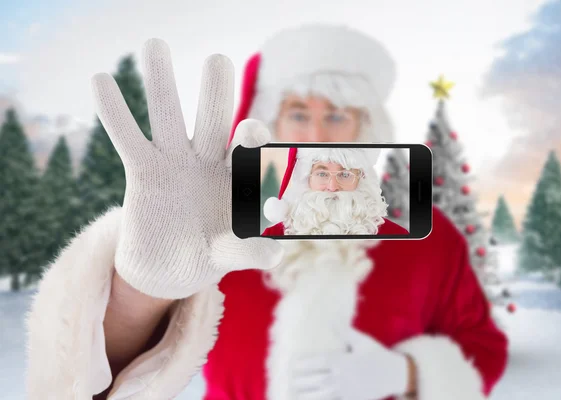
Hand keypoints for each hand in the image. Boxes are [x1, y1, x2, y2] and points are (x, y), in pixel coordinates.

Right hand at [91, 39, 282, 298]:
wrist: (170, 269)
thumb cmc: (208, 255)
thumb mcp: (229, 255)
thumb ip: (249, 252)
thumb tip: (273, 256)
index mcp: (237, 174)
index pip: (249, 146)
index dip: (251, 137)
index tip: (246, 135)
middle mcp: (207, 160)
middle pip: (213, 117)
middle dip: (215, 91)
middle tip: (216, 60)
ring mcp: (174, 162)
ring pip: (167, 116)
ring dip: (160, 82)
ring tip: (153, 44)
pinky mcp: (143, 172)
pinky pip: (127, 138)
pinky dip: (114, 112)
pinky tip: (101, 80)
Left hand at [292, 328, 408, 399]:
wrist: (396, 374)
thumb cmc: (377, 354)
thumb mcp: (362, 341)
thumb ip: (345, 331)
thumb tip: (332, 319)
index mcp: (343, 361)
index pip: (319, 362)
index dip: (304, 364)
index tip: (292, 364)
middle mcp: (343, 377)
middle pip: (317, 380)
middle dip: (302, 381)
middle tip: (290, 380)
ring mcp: (347, 391)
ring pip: (322, 395)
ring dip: (308, 395)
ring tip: (295, 395)